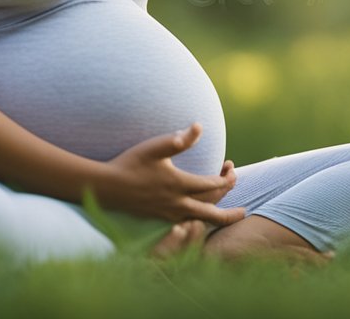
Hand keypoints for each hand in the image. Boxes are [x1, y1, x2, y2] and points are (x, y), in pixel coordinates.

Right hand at [103, 121, 246, 225]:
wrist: (105, 188)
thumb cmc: (130, 164)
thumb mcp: (155, 148)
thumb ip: (178, 139)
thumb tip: (200, 126)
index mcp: (179, 185)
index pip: (212, 185)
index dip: (226, 178)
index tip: (231, 168)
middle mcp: (177, 204)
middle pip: (212, 212)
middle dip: (230, 210)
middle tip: (243, 206)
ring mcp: (168, 214)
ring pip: (200, 220)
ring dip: (217, 214)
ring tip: (228, 212)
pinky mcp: (159, 219)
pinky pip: (187, 223)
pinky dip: (200, 220)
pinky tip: (201, 215)